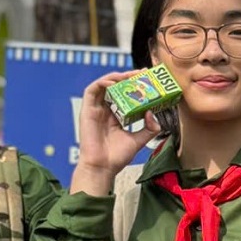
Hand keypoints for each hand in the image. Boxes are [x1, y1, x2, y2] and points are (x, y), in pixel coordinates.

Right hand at [71, 71, 161, 193]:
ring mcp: (95, 109)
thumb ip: (149, 128)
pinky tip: (114, 82)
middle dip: (128, 78)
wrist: (103, 167)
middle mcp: (105, 111)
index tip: (148, 80)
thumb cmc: (117, 157)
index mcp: (116, 116)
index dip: (135, 86)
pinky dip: (102, 82)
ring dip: (116, 77)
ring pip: (104, 85)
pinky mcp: (87, 110)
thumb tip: (153, 114)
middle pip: (116, 88)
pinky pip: (92, 90)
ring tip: (130, 76)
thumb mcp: (139, 140)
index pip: (125, 96)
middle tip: (142, 73)